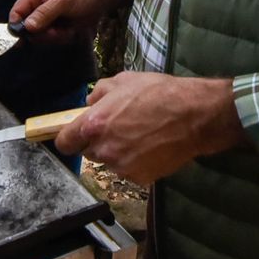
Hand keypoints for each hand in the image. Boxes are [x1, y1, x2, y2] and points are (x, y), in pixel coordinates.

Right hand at [9, 0, 137, 42]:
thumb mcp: (62, 1)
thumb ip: (43, 14)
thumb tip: (25, 27)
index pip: (16, 13)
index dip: (18, 27)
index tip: (27, 38)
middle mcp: (37, 8)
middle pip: (28, 30)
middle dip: (44, 34)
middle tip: (59, 31)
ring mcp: (48, 19)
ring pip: (42, 37)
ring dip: (56, 37)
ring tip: (69, 29)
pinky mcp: (58, 27)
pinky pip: (54, 39)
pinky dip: (64, 38)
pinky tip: (73, 31)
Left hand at [53, 72, 244, 183]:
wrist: (194, 116)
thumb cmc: (159, 93)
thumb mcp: (124, 80)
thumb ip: (99, 92)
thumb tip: (89, 103)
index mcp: (94, 125)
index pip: (64, 142)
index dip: (68, 138)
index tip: (74, 135)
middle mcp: (104, 149)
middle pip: (89, 152)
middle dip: (99, 141)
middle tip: (120, 127)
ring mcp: (122, 167)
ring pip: (110, 161)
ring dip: (118, 151)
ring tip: (141, 135)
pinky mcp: (139, 178)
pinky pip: (129, 170)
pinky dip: (136, 162)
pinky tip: (152, 146)